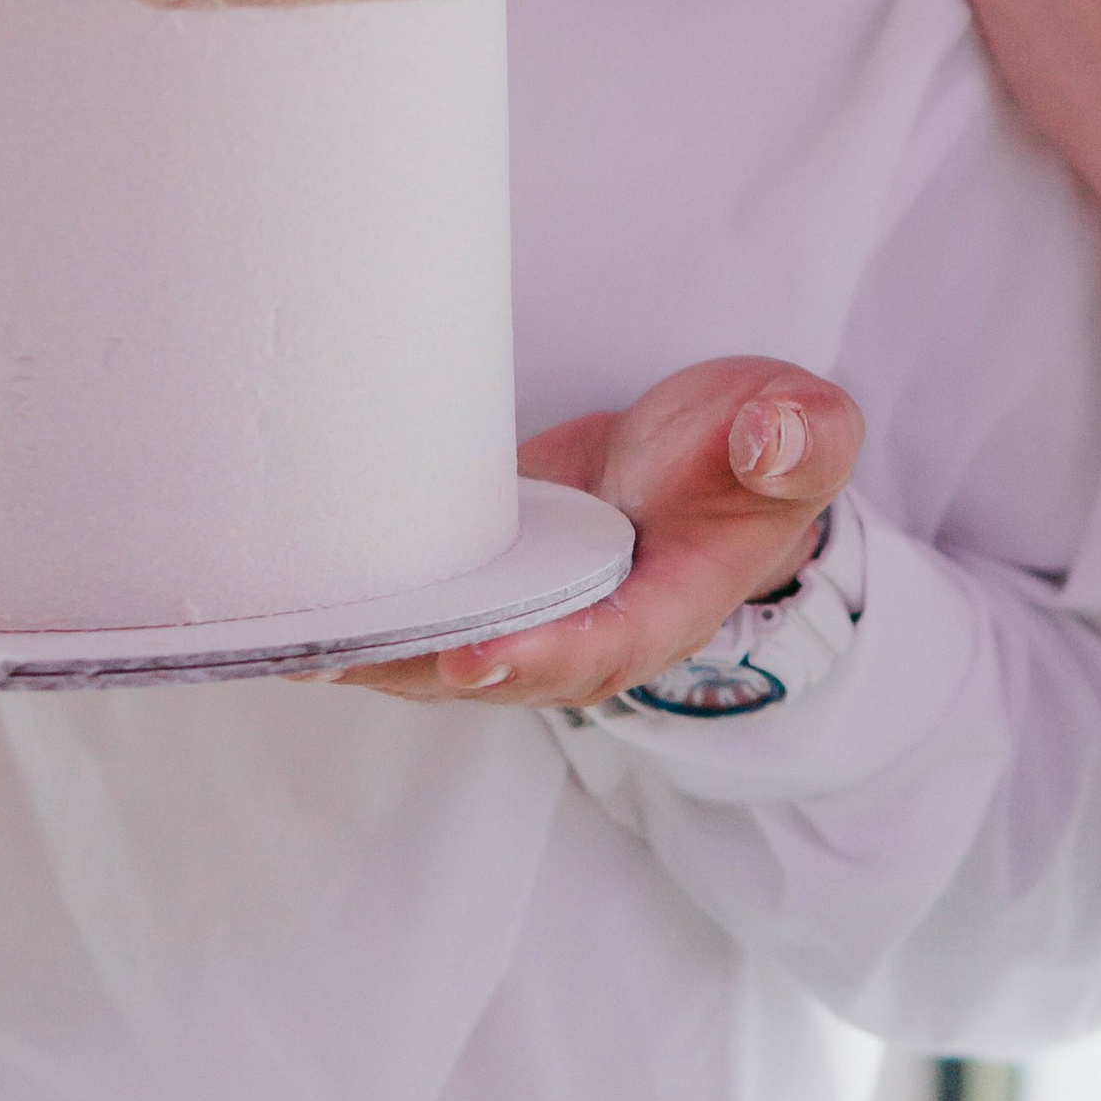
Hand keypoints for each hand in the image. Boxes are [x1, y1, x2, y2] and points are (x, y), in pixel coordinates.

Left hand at [342, 357, 862, 710]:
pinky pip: (435, 608)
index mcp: (669, 604)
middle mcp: (594, 625)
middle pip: (502, 672)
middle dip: (423, 672)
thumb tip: (770, 439)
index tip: (471, 654)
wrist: (724, 448)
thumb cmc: (758, 451)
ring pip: (452, 655)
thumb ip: (798, 439)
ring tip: (299, 645)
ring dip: (380, 658)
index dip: (536, 658)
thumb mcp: (802, 428)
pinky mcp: (497, 573)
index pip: (601, 647)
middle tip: (342, 656)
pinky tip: (298, 611)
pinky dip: (373, 617)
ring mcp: (539, 605)